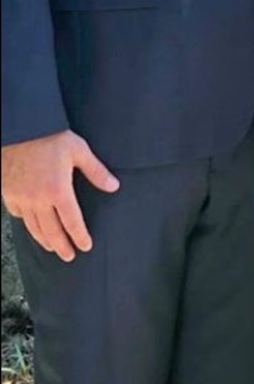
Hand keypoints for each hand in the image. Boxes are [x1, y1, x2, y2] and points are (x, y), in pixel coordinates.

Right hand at [2, 131, 119, 261]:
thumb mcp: (79, 150)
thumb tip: (114, 187)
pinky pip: (16, 213)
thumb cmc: (50, 136)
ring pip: (32, 226)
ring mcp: (19, 196)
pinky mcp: (6, 191)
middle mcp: (37, 198)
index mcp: (58, 190)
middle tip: (69, 257)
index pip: (72, 222)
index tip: (86, 247)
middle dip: (62, 246)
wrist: (19, 126)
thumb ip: (96, 171)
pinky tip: (31, 225)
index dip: (79, 236)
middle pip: (51, 230)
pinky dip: (25, 222)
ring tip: (52, 248)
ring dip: (43, 239)